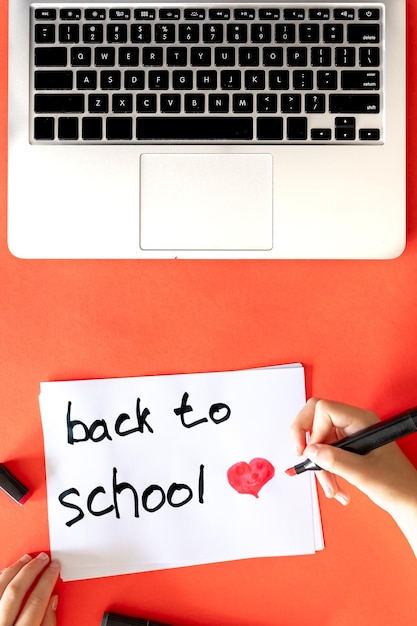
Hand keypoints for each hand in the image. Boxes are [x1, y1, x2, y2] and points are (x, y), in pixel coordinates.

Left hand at [0, 552, 59, 625]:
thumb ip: (48, 624)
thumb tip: (53, 601)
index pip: (36, 601)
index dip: (48, 580)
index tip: (55, 567)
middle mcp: (2, 624)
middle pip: (16, 591)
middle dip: (32, 570)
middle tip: (43, 558)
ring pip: (0, 587)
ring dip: (14, 570)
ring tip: (26, 558)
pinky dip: (1, 578)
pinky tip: (8, 571)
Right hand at [290, 399, 416, 555]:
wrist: (407, 500)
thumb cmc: (397, 484)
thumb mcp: (364, 473)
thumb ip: (335, 460)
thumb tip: (311, 451)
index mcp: (361, 420)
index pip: (324, 410)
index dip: (314, 429)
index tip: (312, 452)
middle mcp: (353, 424)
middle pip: (315, 417)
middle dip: (305, 438)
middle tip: (300, 454)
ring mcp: (349, 436)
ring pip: (318, 440)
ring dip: (319, 465)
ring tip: (330, 487)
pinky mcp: (346, 449)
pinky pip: (325, 454)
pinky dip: (324, 471)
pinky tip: (334, 486)